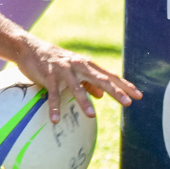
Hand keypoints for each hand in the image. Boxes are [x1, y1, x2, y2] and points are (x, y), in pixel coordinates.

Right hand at [11, 33, 140, 123]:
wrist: (30, 48)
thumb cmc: (55, 61)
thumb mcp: (74, 70)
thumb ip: (88, 83)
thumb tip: (101, 96)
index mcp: (87, 65)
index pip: (110, 76)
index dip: (125, 86)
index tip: (139, 96)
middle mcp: (79, 66)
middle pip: (100, 79)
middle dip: (115, 91)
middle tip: (127, 103)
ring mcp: (64, 71)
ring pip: (76, 87)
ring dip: (83, 101)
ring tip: (91, 116)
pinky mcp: (48, 76)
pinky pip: (52, 94)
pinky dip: (54, 107)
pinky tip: (55, 120)